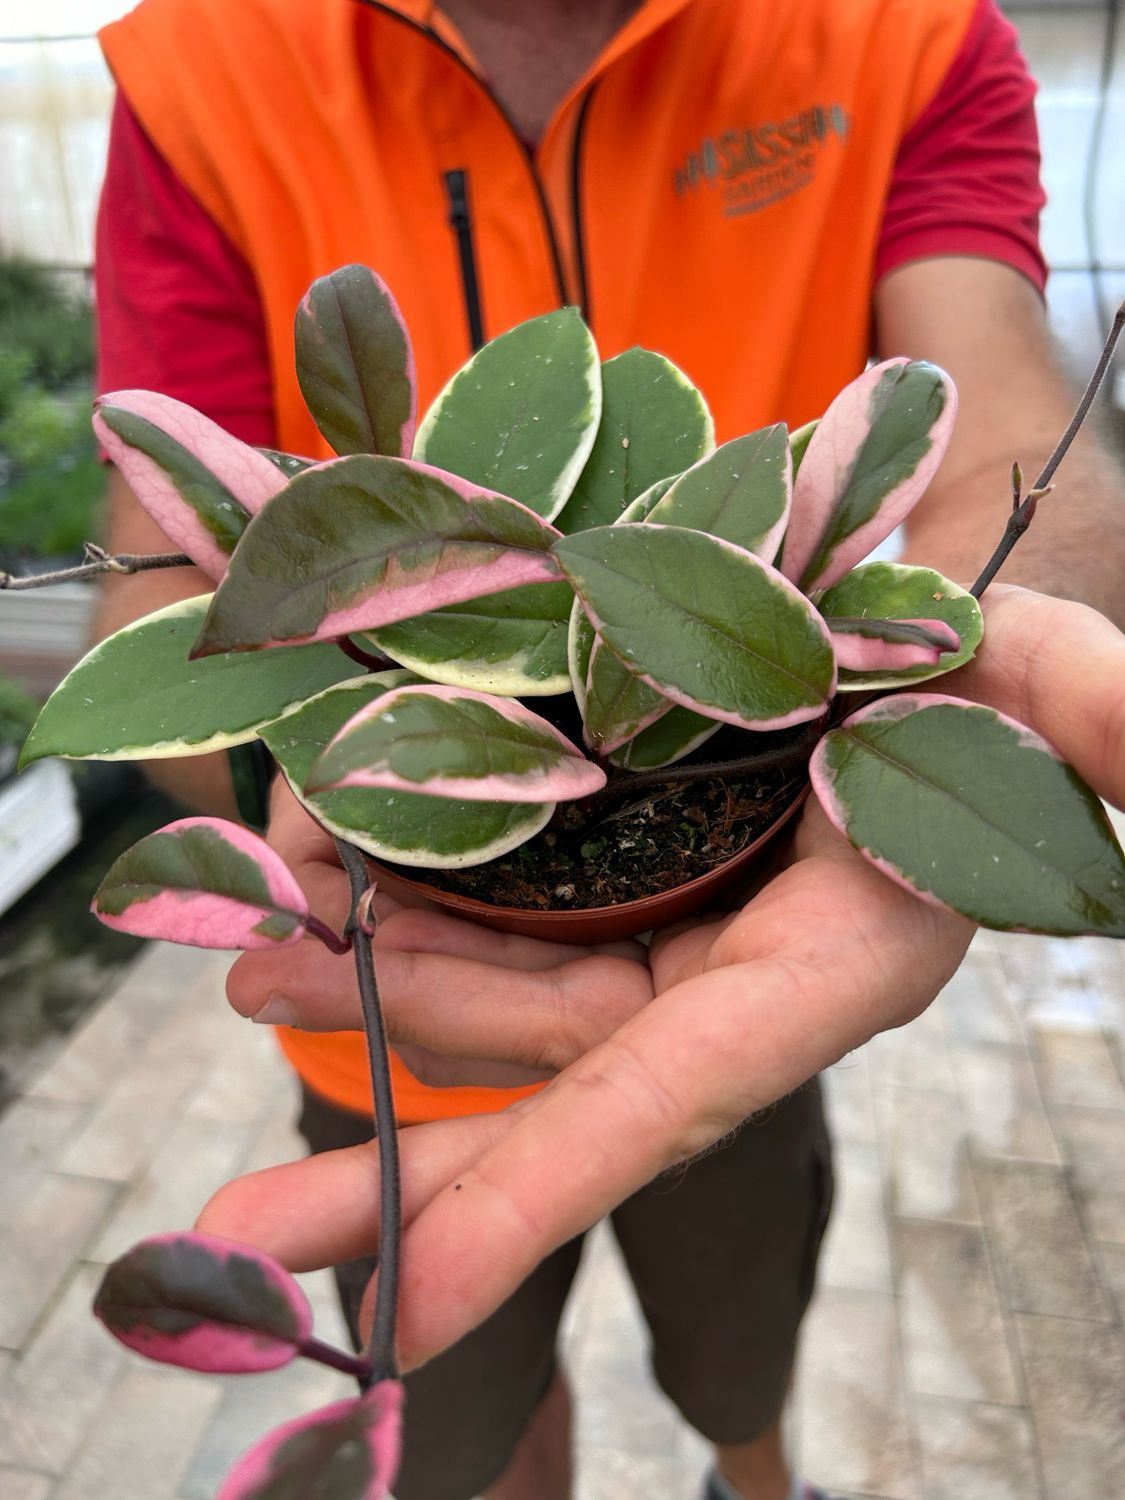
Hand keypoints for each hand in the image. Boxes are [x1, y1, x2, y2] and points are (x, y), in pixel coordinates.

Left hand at [199, 585, 1124, 1368]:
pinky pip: (508, 921)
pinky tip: (331, 910)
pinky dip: (416, 923)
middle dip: (404, 1164)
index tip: (404, 1309)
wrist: (914, 637)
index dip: (542, 1198)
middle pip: (553, 1087)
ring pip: (508, 998)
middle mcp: (736, 971)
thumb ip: (1095, 718)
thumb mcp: (1052, 684)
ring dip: (378, 1008)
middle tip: (240, 1226)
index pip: (669, 1098)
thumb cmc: (988, 674)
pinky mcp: (629, 873)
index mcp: (828, 965)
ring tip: (262, 991)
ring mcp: (672, 925)